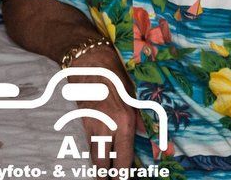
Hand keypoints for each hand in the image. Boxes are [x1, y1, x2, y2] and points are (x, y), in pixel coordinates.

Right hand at [73, 46, 140, 165]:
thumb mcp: (135, 95)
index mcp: (124, 121)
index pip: (123, 156)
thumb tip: (148, 135)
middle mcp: (107, 127)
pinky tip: (97, 161)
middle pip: (103, 163)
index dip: (123, 173)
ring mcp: (92, 125)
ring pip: (94, 155)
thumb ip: (141, 117)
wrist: (89, 62)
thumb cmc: (117, 75)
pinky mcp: (82, 121)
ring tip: (103, 179)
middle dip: (106, 176)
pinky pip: (88, 144)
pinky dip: (93, 154)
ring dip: (99, 168)